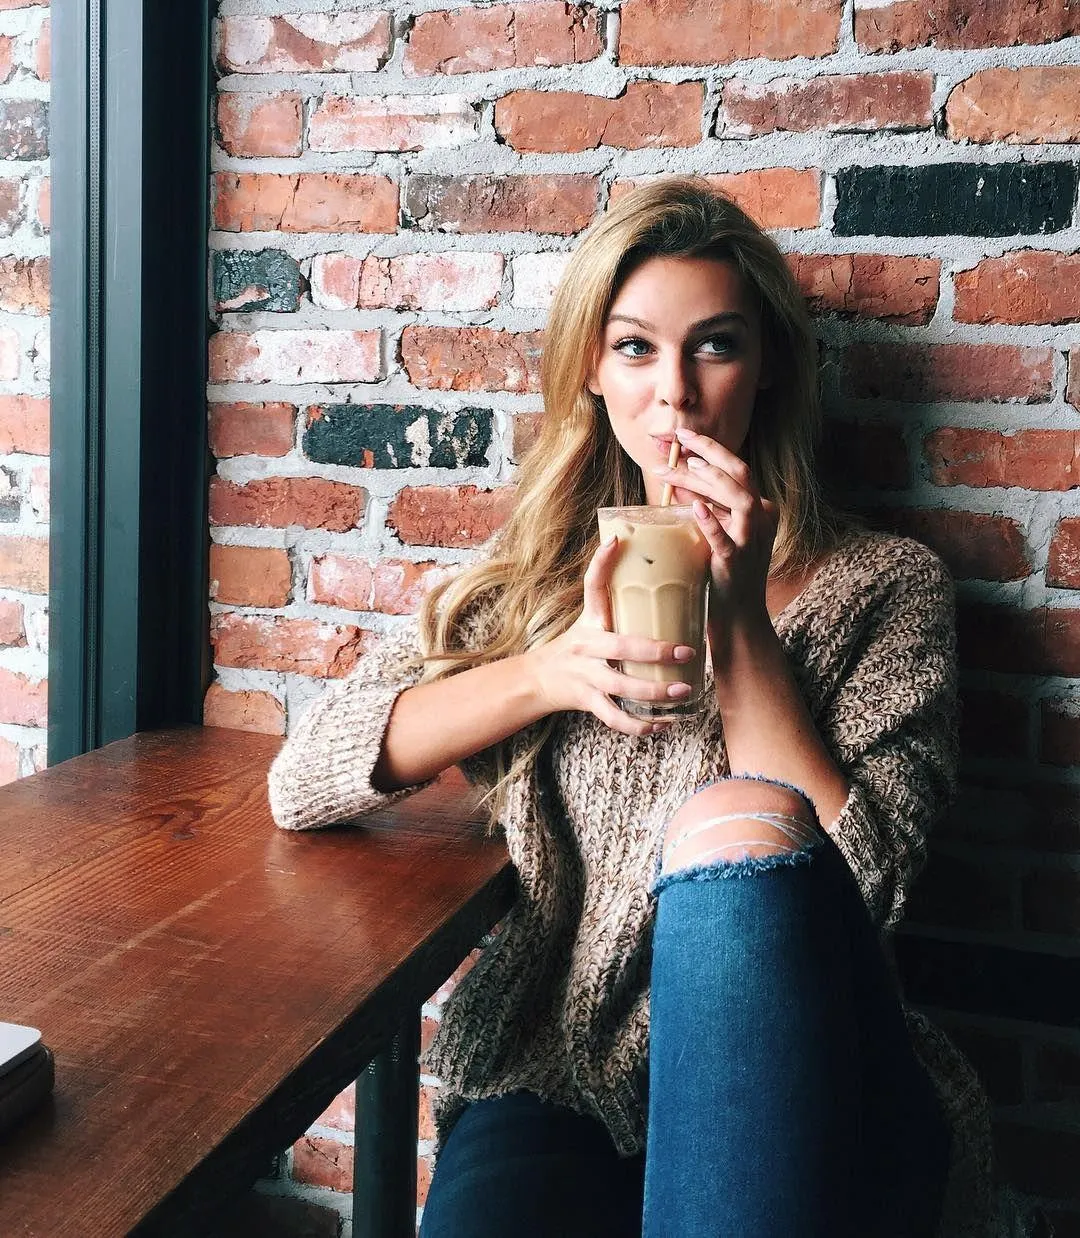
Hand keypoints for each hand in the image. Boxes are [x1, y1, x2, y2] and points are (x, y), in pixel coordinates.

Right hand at [524, 535, 696, 736]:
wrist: (538, 678)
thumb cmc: (576, 644)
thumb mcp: (590, 617)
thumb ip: (615, 598)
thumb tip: (643, 563)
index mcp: (590, 621)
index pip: (592, 585)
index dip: (601, 563)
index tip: (615, 542)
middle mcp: (586, 647)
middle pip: (621, 648)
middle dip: (656, 651)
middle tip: (687, 652)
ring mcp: (586, 676)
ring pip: (621, 688)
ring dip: (655, 693)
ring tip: (684, 692)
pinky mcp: (588, 701)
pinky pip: (615, 718)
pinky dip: (640, 725)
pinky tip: (663, 724)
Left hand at [652, 427, 778, 632]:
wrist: (736, 616)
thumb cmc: (722, 573)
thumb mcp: (716, 531)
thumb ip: (704, 506)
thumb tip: (679, 477)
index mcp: (758, 508)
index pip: (734, 469)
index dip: (708, 449)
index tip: (681, 435)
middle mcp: (761, 519)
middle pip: (738, 474)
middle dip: (708, 451)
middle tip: (677, 437)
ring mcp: (751, 540)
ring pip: (738, 498)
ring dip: (708, 479)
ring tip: (682, 466)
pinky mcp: (736, 562)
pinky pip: (725, 539)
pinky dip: (711, 521)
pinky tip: (695, 508)